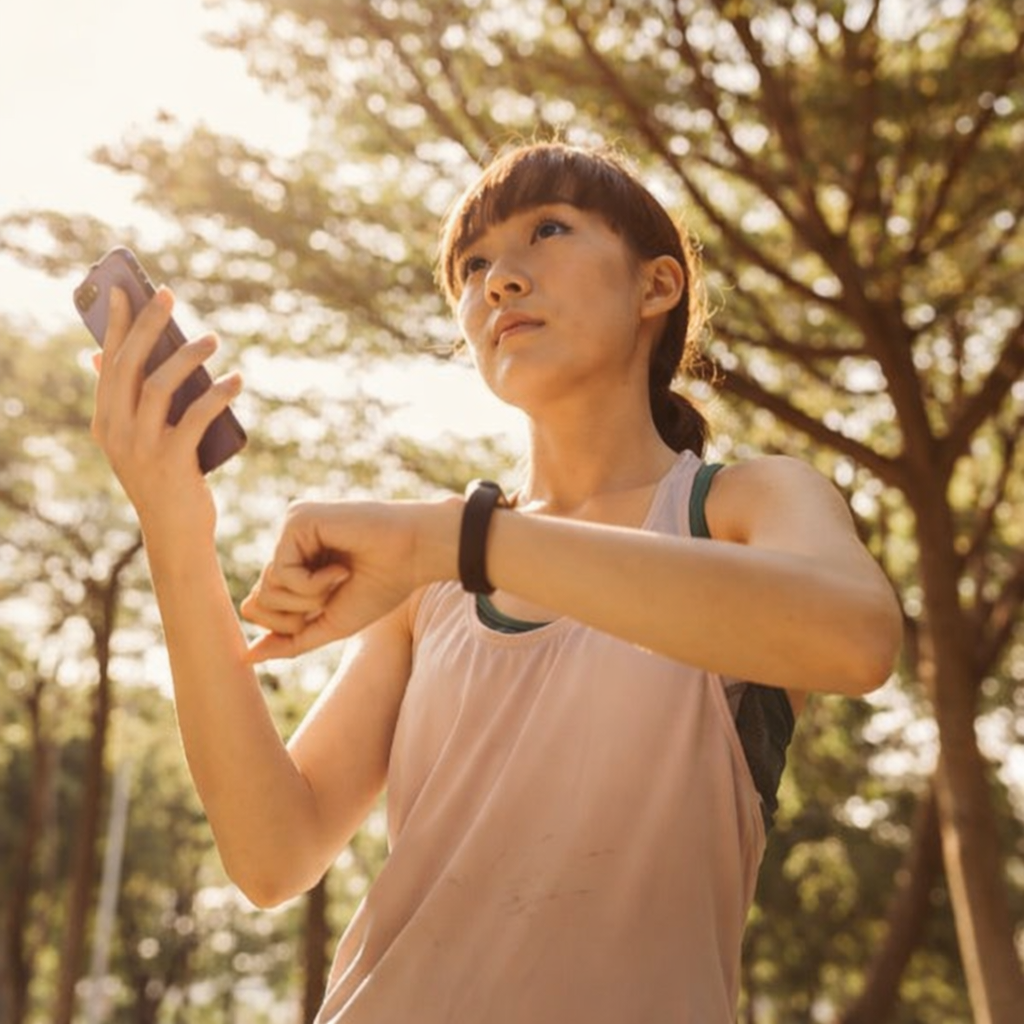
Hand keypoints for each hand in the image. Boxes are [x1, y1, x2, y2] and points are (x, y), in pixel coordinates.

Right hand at [90, 286, 241, 544]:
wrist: (176, 533)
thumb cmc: (163, 480)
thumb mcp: (135, 441)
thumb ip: (124, 402)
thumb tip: (103, 357)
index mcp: (104, 421)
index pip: (108, 362)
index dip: (115, 324)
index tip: (127, 290)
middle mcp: (116, 431)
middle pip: (130, 365)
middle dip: (147, 325)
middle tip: (169, 296)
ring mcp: (142, 446)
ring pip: (160, 385)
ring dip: (188, 356)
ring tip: (213, 339)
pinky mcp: (172, 460)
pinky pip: (197, 416)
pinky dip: (218, 394)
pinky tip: (236, 380)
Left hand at [241, 498, 458, 661]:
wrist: (414, 556)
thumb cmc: (382, 587)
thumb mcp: (331, 624)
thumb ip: (289, 641)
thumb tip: (244, 657)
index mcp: (297, 563)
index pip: (260, 604)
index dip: (288, 622)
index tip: (327, 607)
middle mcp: (289, 543)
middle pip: (260, 598)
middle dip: (298, 613)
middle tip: (334, 596)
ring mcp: (292, 528)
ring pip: (269, 586)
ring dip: (309, 597)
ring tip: (341, 579)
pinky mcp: (297, 519)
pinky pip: (281, 570)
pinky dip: (312, 583)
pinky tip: (340, 569)